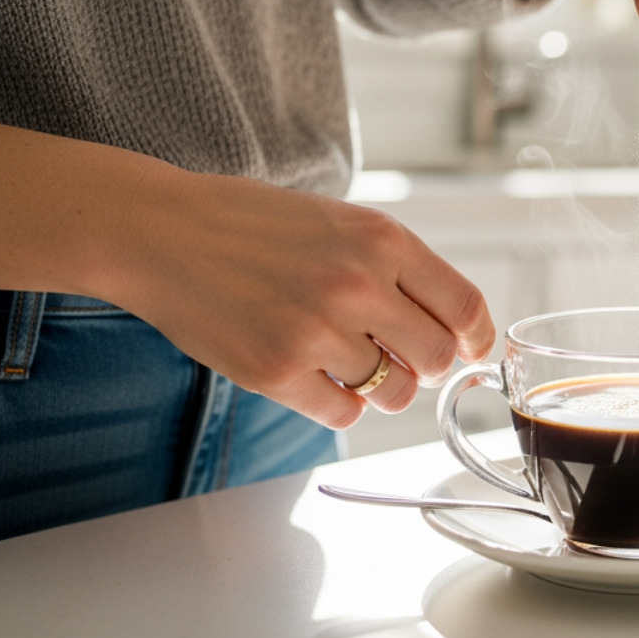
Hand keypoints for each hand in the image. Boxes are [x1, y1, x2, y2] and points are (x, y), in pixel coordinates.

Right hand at [111, 171, 494, 427]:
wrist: (163, 232)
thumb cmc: (254, 224)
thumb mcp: (341, 222)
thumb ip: (396, 265)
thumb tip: (453, 325)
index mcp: (382, 240)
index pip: (464, 307)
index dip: (475, 339)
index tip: (470, 350)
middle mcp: (358, 285)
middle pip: (435, 358)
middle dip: (429, 366)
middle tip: (406, 359)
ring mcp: (316, 332)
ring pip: (392, 393)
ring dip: (384, 389)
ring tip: (356, 365)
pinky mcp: (276, 372)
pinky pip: (343, 415)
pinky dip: (340, 404)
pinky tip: (318, 377)